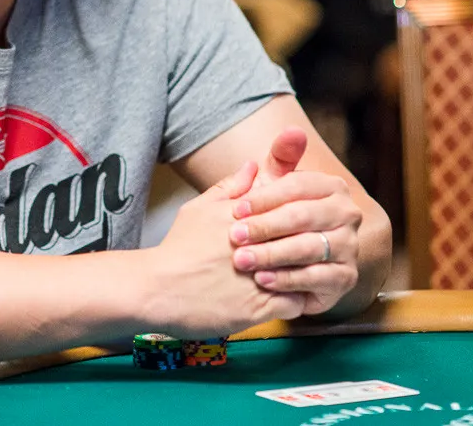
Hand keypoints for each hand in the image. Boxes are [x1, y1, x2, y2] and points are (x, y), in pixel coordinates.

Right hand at [146, 161, 305, 336]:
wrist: (157, 288)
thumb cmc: (177, 248)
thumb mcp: (199, 209)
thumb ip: (230, 187)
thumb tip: (253, 165)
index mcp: (247, 217)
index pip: (294, 210)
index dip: (305, 218)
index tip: (306, 226)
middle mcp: (258, 244)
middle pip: (306, 239)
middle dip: (313, 243)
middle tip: (315, 250)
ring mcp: (260, 276)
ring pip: (307, 272)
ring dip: (309, 273)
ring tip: (305, 274)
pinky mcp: (259, 307)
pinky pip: (297, 301)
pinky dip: (298, 299)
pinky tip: (291, 296)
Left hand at [230, 129, 361, 314]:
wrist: (284, 260)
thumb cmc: (273, 217)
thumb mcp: (271, 187)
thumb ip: (280, 158)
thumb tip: (293, 130)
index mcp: (332, 187)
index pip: (296, 187)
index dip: (264, 198)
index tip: (235, 210)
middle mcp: (348, 214)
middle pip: (303, 217)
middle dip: (264, 227)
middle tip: (234, 236)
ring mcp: (350, 247)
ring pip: (309, 249)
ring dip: (271, 255)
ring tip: (242, 260)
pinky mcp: (346, 278)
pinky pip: (316, 279)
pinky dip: (287, 280)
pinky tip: (261, 281)